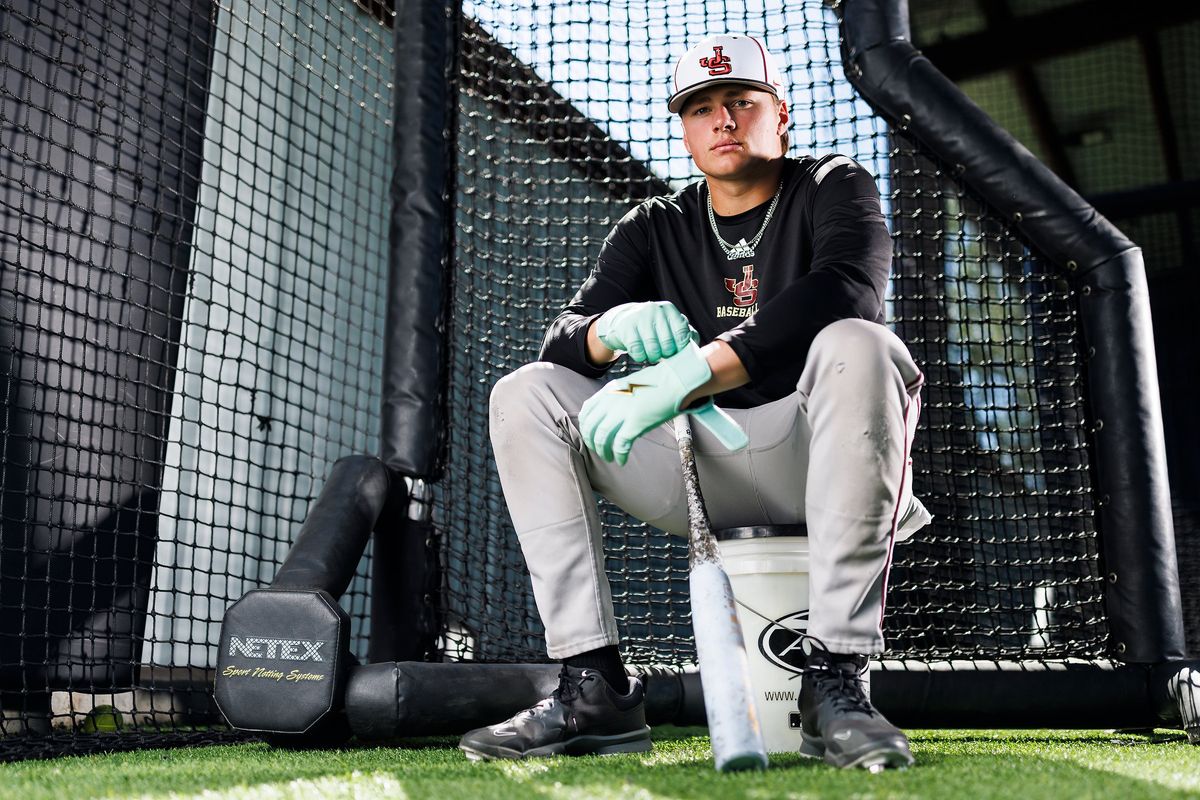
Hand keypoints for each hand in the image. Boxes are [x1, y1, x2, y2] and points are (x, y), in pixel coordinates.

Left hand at [580, 341, 711, 464]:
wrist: (676, 380)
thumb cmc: (659, 382)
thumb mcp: (630, 384)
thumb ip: (617, 398)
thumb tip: (614, 416)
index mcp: (609, 390)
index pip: (587, 411)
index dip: (585, 427)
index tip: (590, 435)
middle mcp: (611, 400)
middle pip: (591, 427)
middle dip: (592, 442)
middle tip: (598, 450)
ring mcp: (622, 411)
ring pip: (602, 438)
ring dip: (603, 451)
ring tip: (609, 457)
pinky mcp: (635, 423)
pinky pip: (620, 445)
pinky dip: (619, 455)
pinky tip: (622, 460)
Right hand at [595, 301, 695, 363]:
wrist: (623, 319)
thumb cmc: (652, 326)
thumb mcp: (669, 325)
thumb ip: (685, 334)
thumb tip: (694, 347)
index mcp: (669, 310)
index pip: (682, 333)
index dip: (681, 348)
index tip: (676, 352)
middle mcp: (655, 311)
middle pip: (668, 345)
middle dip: (666, 355)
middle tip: (662, 354)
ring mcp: (640, 318)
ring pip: (653, 350)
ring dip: (653, 357)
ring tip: (651, 354)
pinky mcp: (626, 328)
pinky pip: (637, 351)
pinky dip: (640, 357)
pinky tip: (640, 353)